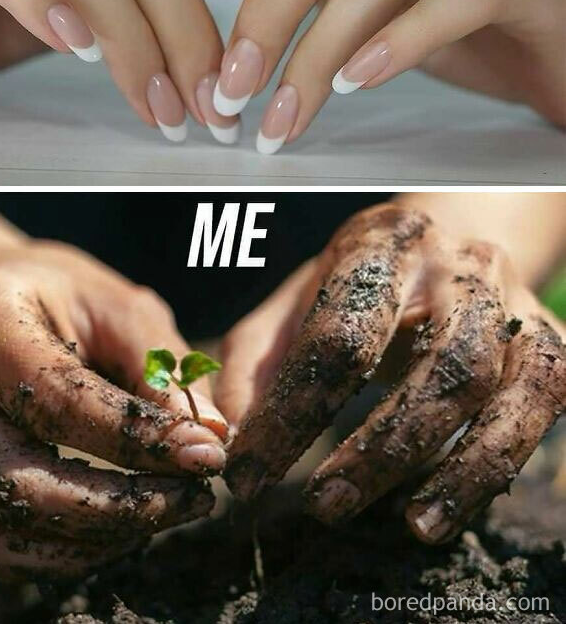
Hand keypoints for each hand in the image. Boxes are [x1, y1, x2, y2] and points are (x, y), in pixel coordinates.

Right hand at [0, 241, 226, 576]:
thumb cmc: (66, 300)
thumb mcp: (119, 307)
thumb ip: (162, 365)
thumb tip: (211, 435)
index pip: (56, 397)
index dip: (136, 436)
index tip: (204, 454)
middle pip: (17, 477)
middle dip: (116, 505)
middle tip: (193, 498)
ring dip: (88, 541)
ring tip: (160, 516)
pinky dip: (54, 555)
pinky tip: (115, 531)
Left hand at [215, 202, 564, 543]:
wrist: (447, 239)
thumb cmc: (359, 283)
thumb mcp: (297, 302)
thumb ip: (255, 361)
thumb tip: (231, 436)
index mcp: (383, 244)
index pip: (338, 336)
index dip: (291, 413)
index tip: (250, 475)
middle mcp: (459, 264)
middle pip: (440, 362)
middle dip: (381, 447)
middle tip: (324, 506)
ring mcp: (513, 300)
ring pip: (501, 388)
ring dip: (458, 467)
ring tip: (411, 525)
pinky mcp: (550, 339)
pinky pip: (539, 405)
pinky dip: (498, 461)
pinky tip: (452, 502)